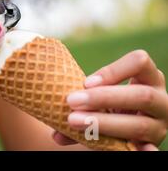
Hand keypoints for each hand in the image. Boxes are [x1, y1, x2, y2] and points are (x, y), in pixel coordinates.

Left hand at [53, 50, 167, 150]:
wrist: (121, 127)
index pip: (140, 62)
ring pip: (138, 124)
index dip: (114, 71)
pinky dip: (138, 151)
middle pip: (141, 95)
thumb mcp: (99, 97)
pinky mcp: (151, 145)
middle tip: (72, 100)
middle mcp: (161, 99)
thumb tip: (55, 131)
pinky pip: (146, 150)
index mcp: (149, 77)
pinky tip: (124, 149)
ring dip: (103, 123)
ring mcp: (159, 125)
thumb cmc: (106, 104)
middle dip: (104, 98)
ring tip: (73, 121)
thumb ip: (80, 103)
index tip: (85, 82)